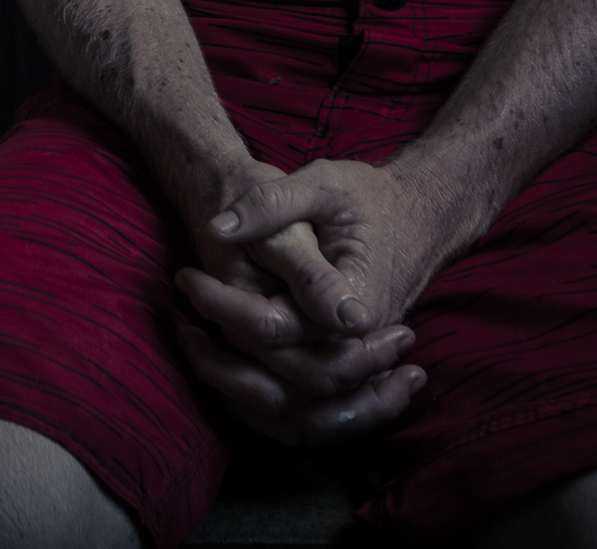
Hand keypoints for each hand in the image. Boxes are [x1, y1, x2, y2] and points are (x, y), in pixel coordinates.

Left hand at [174, 157, 434, 444]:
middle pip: (276, 377)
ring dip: (232, 386)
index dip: (222, 304)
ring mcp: (353, 367)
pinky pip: (300, 413)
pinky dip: (258, 401)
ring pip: (287, 410)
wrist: (417, 217)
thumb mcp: (324, 183)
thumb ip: (273, 204)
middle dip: (219, 352)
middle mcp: (355, 348)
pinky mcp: (345, 371)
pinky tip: (222, 370)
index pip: (273, 325)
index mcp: (353, 305)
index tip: (186, 275)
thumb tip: (217, 229)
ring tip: (191, 340)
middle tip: (180, 313)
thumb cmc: (368, 197)